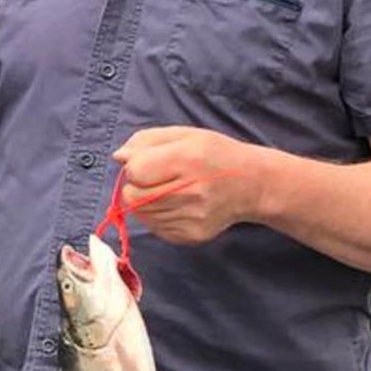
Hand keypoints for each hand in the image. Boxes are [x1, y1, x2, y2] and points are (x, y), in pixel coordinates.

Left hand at [112, 126, 263, 244]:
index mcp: (188, 159)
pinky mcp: (191, 235)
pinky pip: (154, 228)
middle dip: (134, 187)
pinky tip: (174, 205)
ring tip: (165, 191)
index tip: (148, 163)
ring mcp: (192, 217)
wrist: (251, 184)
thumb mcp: (184, 134)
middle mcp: (191, 191)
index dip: (135, 166)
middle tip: (152, 179)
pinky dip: (155, 217)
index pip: (136, 171)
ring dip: (143, 203)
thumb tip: (119, 157)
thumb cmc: (214, 154)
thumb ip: (146, 141)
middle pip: (134, 197)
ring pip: (141, 215)